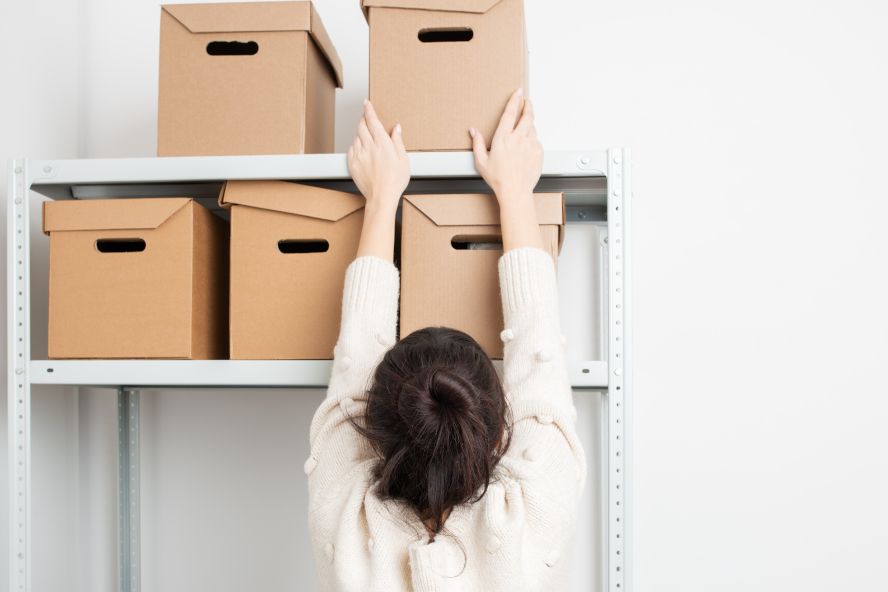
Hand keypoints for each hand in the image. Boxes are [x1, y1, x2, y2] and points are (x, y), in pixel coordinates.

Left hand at [348, 100, 409, 213]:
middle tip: (366, 117)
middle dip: (363, 118)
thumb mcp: (404, 160)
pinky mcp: (352, 164)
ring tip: (367, 137)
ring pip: (356, 136)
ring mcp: (359, 155)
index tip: (366, 103)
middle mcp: (369, 147)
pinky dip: (356, 145)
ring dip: (360, 133)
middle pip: (361, 126)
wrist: (381, 197)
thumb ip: (398, 142)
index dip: (369, 110)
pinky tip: (362, 150)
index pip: (373, 121)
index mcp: (383, 144)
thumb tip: (396, 129)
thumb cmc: (394, 181)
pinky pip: (351, 148)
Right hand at [470, 89, 543, 206]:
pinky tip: (526, 149)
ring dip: (529, 125)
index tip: (517, 92)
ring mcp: (531, 145)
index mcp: (503, 139)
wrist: (515, 192)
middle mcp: (518, 139)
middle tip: (527, 103)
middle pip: (527, 115)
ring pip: (532, 128)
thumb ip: (477, 144)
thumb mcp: (482, 162)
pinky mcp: (539, 152)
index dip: (514, 100)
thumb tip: (473, 131)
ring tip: (523, 131)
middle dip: (528, 106)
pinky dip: (532, 141)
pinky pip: (536, 141)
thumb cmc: (499, 179)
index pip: (510, 113)